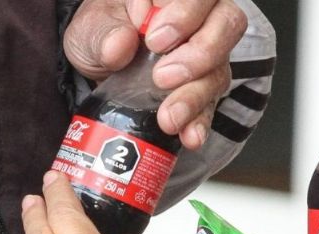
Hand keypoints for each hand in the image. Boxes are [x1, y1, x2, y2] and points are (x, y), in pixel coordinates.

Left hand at [65, 0, 246, 149]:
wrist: (100, 67)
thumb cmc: (102, 33)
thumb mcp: (90, 27)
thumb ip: (103, 32)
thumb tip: (118, 45)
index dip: (184, 14)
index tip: (155, 39)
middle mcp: (201, 18)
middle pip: (227, 24)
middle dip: (199, 54)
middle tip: (163, 77)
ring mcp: (207, 55)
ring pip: (220, 69)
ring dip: (195, 97)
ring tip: (169, 117)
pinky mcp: (203, 89)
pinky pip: (212, 106)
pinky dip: (200, 123)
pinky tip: (188, 135)